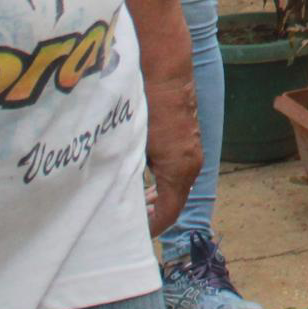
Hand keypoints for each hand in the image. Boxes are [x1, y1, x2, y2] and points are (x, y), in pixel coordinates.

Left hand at [143, 69, 202, 235]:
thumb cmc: (149, 107)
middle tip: (129, 222)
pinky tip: (143, 181)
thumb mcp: (134, 145)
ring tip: (134, 205)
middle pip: (175, 203)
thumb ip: (128, 175)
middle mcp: (192, 164)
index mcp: (180, 169)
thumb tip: (114, 199)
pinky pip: (179, 173)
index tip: (133, 234)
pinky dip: (163, 184)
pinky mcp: (189, 141)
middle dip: (153, 215)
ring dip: (158, 199)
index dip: (151, 228)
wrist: (166, 73)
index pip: (169, 213)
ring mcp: (193, 152)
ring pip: (177, 188)